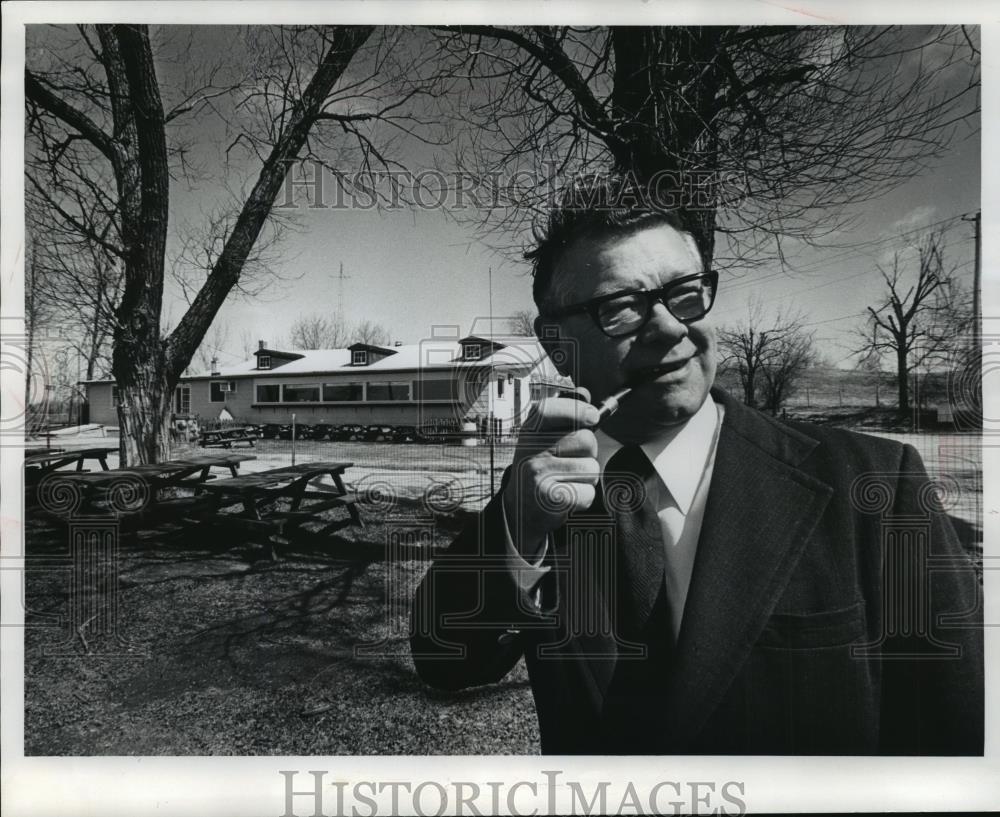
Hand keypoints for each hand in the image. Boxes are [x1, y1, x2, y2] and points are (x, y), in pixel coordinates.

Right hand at [502, 388, 599, 559]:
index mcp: (529, 433)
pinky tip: (567, 497)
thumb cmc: (540, 470)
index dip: (576, 409)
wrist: (519, 512)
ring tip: (567, 481)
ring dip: (586, 478)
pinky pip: (589, 492)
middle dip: (588, 452)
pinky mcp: (551, 498)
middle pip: (585, 440)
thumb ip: (563, 418)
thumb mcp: (542, 441)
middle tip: (570, 462)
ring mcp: (539, 474)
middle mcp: (530, 451)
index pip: (548, 410)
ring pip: (591, 468)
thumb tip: (586, 394)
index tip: (593, 417)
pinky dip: (584, 498)